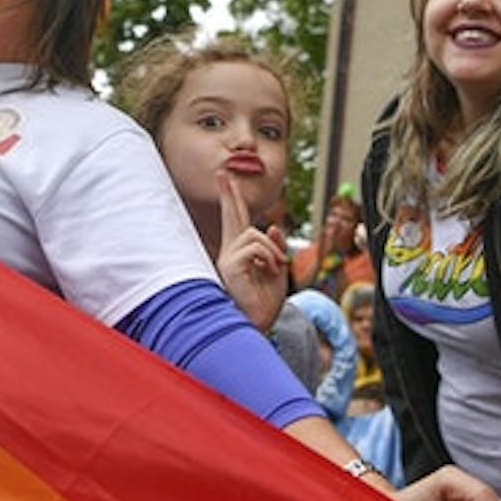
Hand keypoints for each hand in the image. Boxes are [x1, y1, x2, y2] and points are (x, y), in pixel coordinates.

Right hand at [215, 169, 288, 331]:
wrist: (258, 326)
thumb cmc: (265, 304)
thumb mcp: (277, 271)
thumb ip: (275, 248)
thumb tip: (272, 226)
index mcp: (240, 253)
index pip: (236, 222)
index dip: (232, 200)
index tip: (225, 179)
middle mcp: (229, 253)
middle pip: (232, 217)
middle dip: (229, 195)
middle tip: (223, 174)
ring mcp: (227, 259)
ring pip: (255, 235)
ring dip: (273, 250)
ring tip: (276, 268)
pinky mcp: (229, 266)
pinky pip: (255, 247)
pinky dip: (269, 257)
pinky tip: (269, 271)